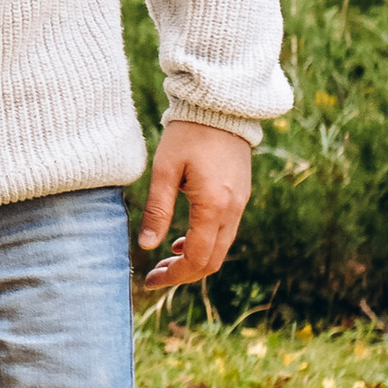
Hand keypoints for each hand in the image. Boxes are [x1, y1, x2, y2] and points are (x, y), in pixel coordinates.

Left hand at [137, 120, 253, 291]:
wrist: (221, 106)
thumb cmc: (188, 134)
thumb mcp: (164, 170)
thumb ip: (157, 210)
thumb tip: (147, 246)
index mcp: (213, 205)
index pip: (197, 258)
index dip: (174, 275)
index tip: (150, 280)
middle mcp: (233, 210)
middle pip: (212, 261)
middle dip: (184, 274)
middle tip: (155, 276)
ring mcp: (240, 204)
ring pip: (220, 248)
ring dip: (194, 260)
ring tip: (165, 260)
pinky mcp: (241, 196)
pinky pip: (225, 232)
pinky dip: (205, 243)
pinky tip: (182, 240)